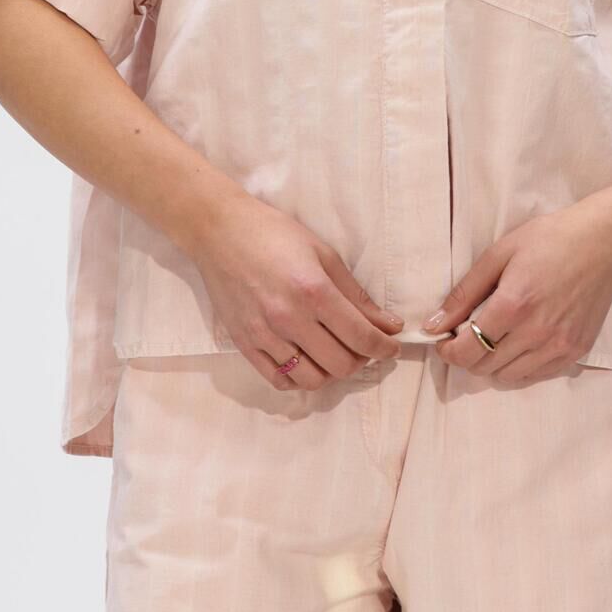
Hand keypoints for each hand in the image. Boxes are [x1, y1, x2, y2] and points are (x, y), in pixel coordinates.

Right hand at [188, 187, 402, 390]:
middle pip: (341, 365)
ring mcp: (264, 335)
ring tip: (332, 353)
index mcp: (314, 292)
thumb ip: (357, 295)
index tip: (392, 346)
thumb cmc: (275, 235)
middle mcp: (289, 319)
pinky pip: (279, 380)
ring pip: (312, 379)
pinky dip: (299, 378)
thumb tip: (388, 324)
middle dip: (361, 359)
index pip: (362, 337)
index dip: (385, 347)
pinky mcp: (244, 344)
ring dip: (331, 372)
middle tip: (362, 345)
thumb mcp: (324, 255)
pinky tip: (306, 361)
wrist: (219, 231)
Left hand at [427, 200, 611, 385]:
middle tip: (467, 336)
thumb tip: (433, 324)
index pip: (468, 350)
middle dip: (467, 356)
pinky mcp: (575, 352)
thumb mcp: (499, 255)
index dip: (448, 351)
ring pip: (508, 377)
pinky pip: (535, 376)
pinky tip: (519, 344)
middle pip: (484, 367)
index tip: (444, 341)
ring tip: (494, 339)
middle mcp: (537, 332)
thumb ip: (464, 293)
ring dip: (492, 363)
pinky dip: (519, 366)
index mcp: (514, 305)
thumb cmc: (549, 240)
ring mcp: (559, 345)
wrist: (604, 242)